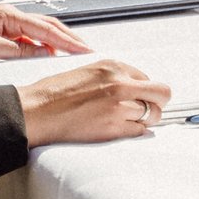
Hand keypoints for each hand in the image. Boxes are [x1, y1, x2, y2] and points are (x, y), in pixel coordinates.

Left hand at [0, 4, 89, 65]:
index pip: (45, 29)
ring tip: (74, 53)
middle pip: (48, 26)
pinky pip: (29, 40)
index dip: (67, 40)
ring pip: (40, 32)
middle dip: (69, 38)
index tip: (84, 49)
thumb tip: (44, 54)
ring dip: (57, 42)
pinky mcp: (2, 35)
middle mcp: (10, 17)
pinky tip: (48, 55)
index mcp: (8, 16)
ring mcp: (7, 26)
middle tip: (87, 50)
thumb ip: (17, 51)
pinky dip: (43, 46)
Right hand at [17, 60, 171, 145]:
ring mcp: (118, 107)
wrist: (36, 111)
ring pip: (152, 115)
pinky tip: (125, 129)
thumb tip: (130, 86)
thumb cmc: (54, 93)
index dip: (144, 89)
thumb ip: (112, 77)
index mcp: (113, 66)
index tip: (141, 96)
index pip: (146, 77)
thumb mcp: (87, 71)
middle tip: (152, 109)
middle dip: (159, 102)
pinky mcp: (113, 127)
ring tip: (131, 121)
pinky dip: (136, 132)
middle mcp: (120, 84)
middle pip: (161, 93)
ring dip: (145, 119)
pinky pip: (139, 131)